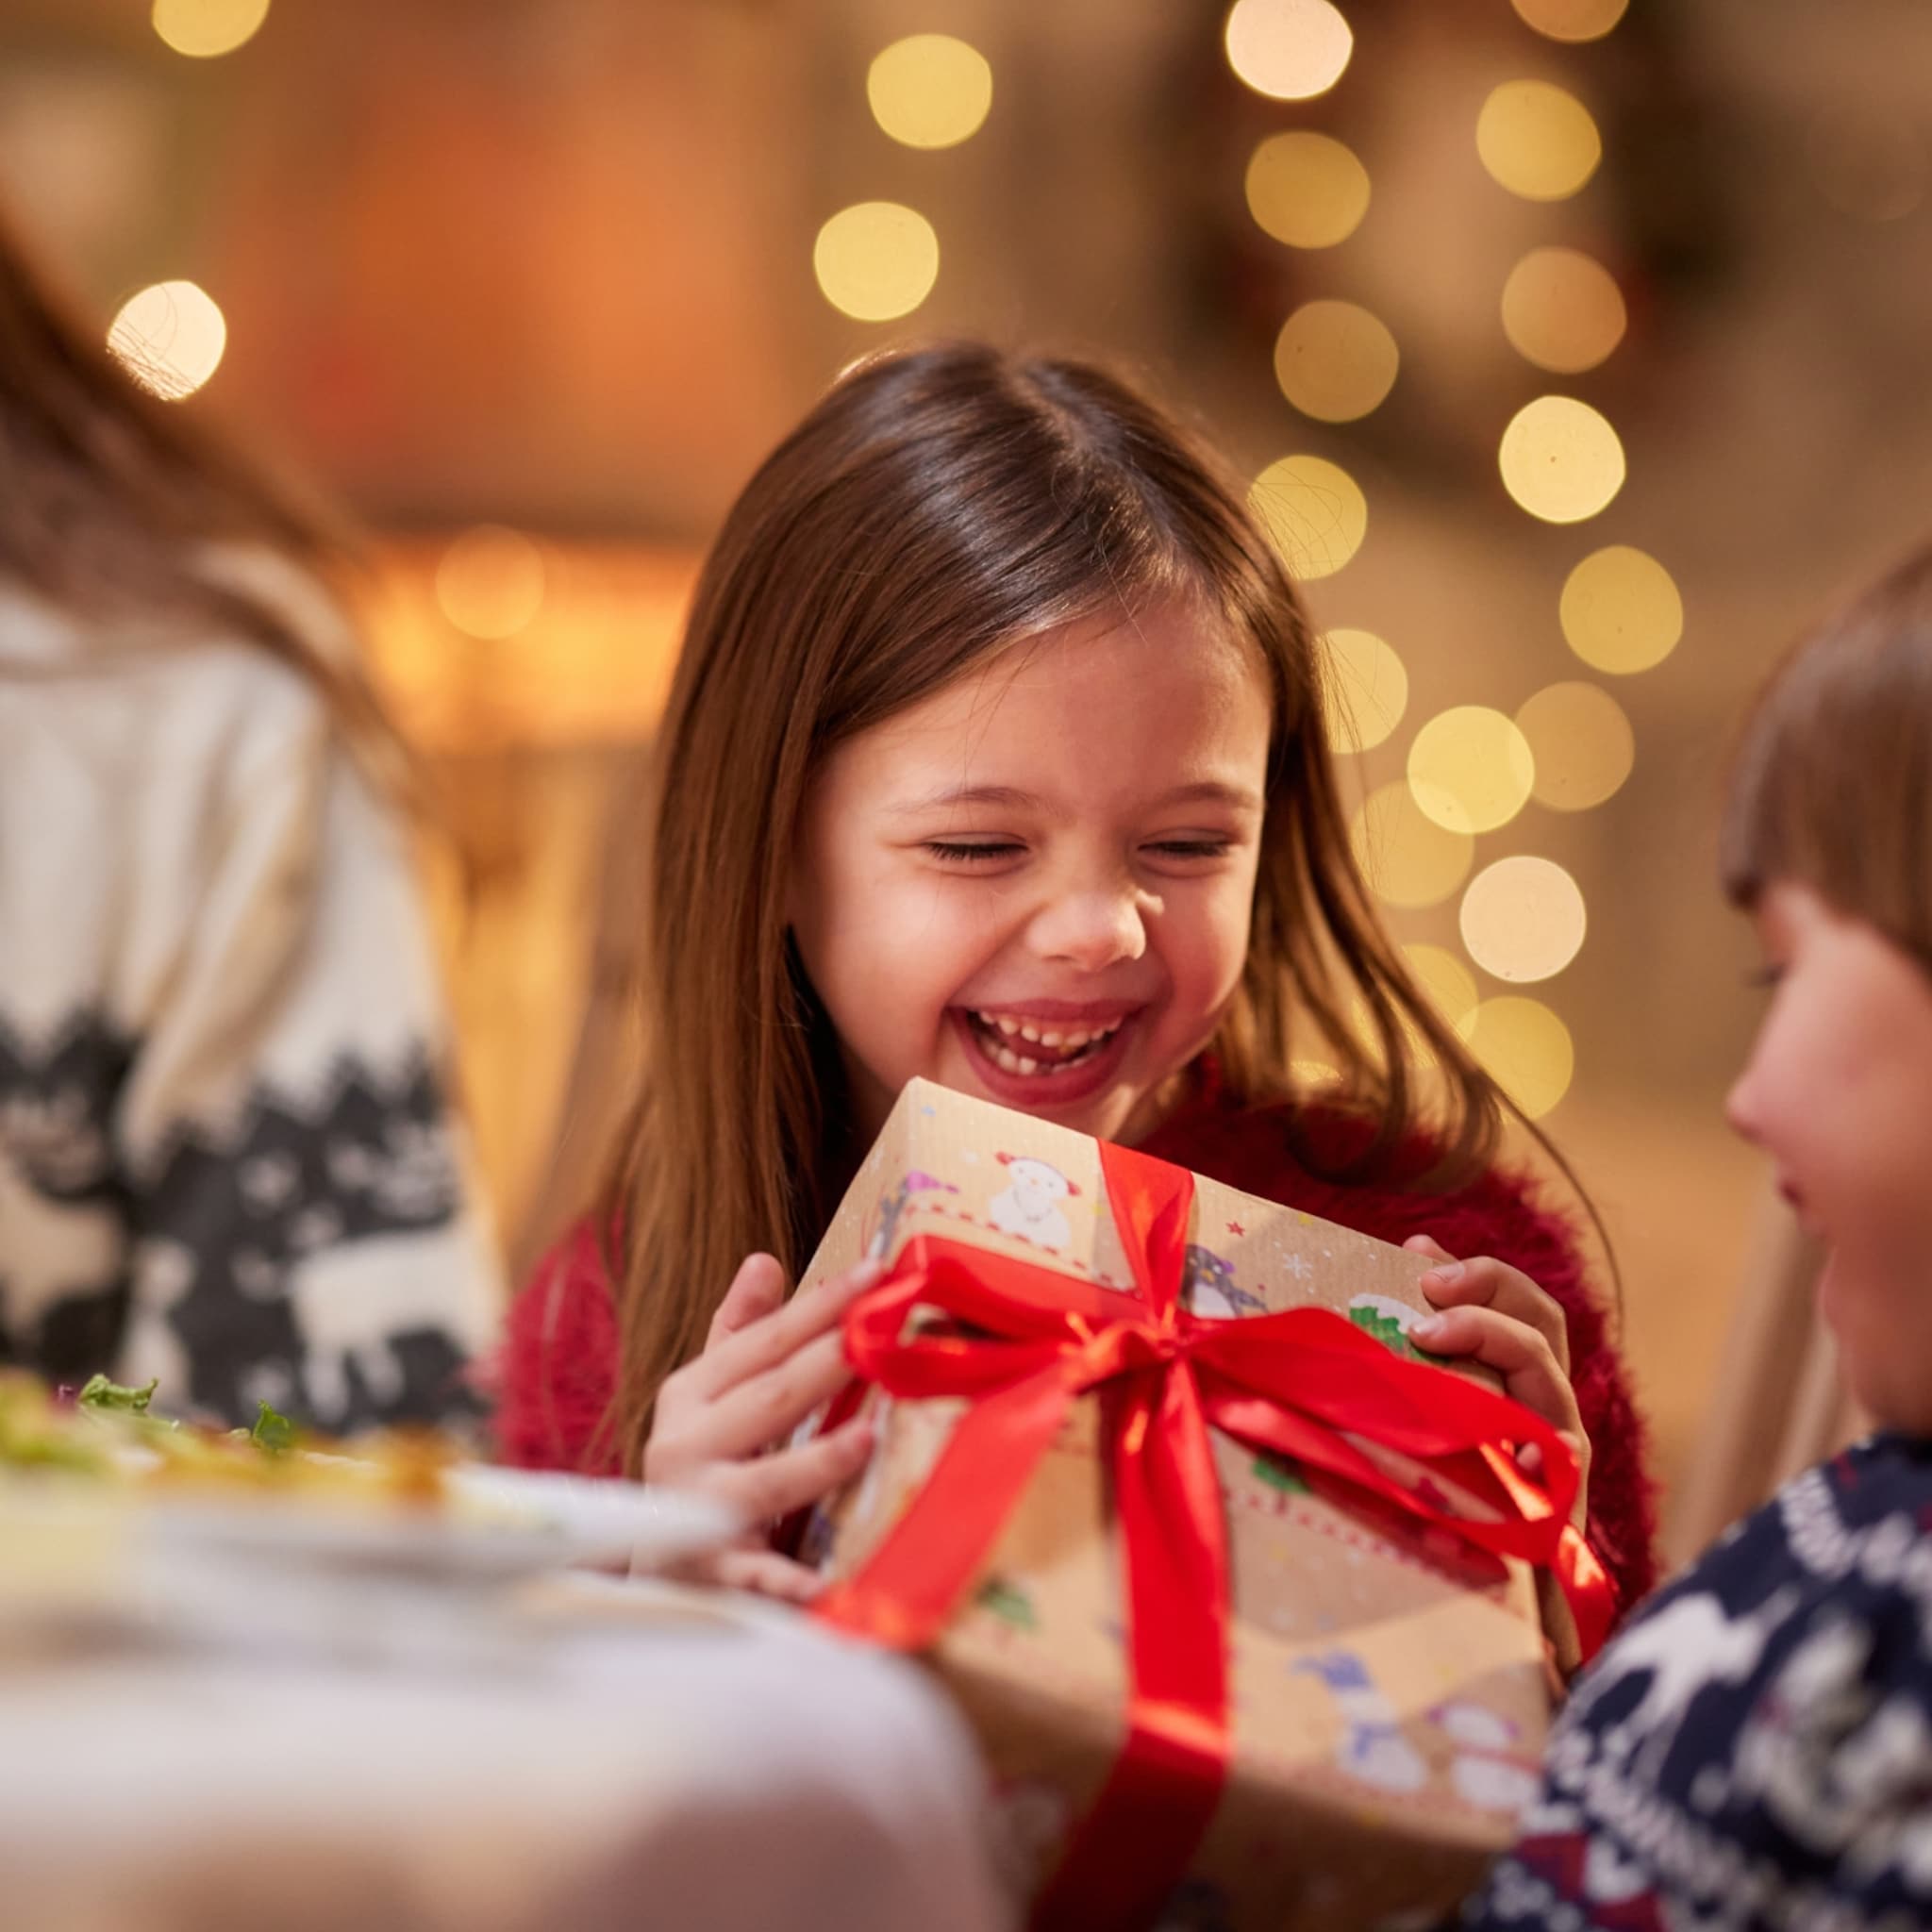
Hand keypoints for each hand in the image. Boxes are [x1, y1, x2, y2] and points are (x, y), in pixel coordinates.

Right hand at [645, 1252, 882, 1601]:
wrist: (655, 1571)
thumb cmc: (698, 1469)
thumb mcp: (707, 1397)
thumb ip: (739, 1333)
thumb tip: (765, 1259)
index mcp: (690, 1396)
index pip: (764, 1342)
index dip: (819, 1306)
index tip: (874, 1272)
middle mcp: (686, 1447)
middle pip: (770, 1399)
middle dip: (828, 1363)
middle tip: (883, 1336)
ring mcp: (696, 1511)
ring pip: (763, 1482)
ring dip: (817, 1462)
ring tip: (868, 1437)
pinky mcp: (712, 1574)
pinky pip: (753, 1575)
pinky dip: (783, 1582)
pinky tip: (821, 1587)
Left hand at [1401, 1234, 1589, 1533]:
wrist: (1483, 1616)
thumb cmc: (1440, 1518)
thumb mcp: (1420, 1430)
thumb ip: (1412, 1374)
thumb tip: (1374, 1301)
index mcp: (1516, 1386)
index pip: (1515, 1306)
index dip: (1475, 1270)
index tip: (1416, 1248)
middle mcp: (1546, 1413)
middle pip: (1540, 1325)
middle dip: (1489, 1289)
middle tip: (1426, 1290)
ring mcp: (1559, 1459)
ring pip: (1547, 1377)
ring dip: (1492, 1338)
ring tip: (1429, 1336)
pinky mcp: (1559, 1508)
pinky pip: (1555, 1461)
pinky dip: (1535, 1440)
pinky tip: (1498, 1426)